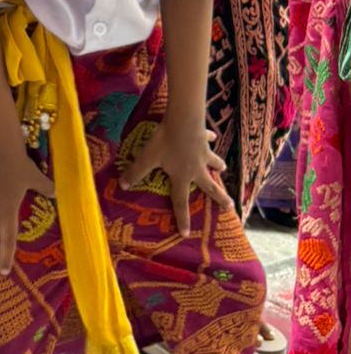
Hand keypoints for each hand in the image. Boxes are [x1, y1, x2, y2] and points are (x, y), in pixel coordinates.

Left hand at [119, 114, 227, 234]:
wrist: (183, 120)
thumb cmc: (165, 141)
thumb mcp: (147, 157)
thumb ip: (136, 172)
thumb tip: (123, 185)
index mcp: (182, 176)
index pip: (180, 202)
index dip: (182, 218)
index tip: (186, 233)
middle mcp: (196, 168)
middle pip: (210, 187)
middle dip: (220, 197)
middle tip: (230, 206)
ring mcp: (203, 154)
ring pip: (214, 163)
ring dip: (218, 166)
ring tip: (222, 169)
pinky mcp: (204, 138)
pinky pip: (208, 140)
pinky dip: (209, 139)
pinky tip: (211, 136)